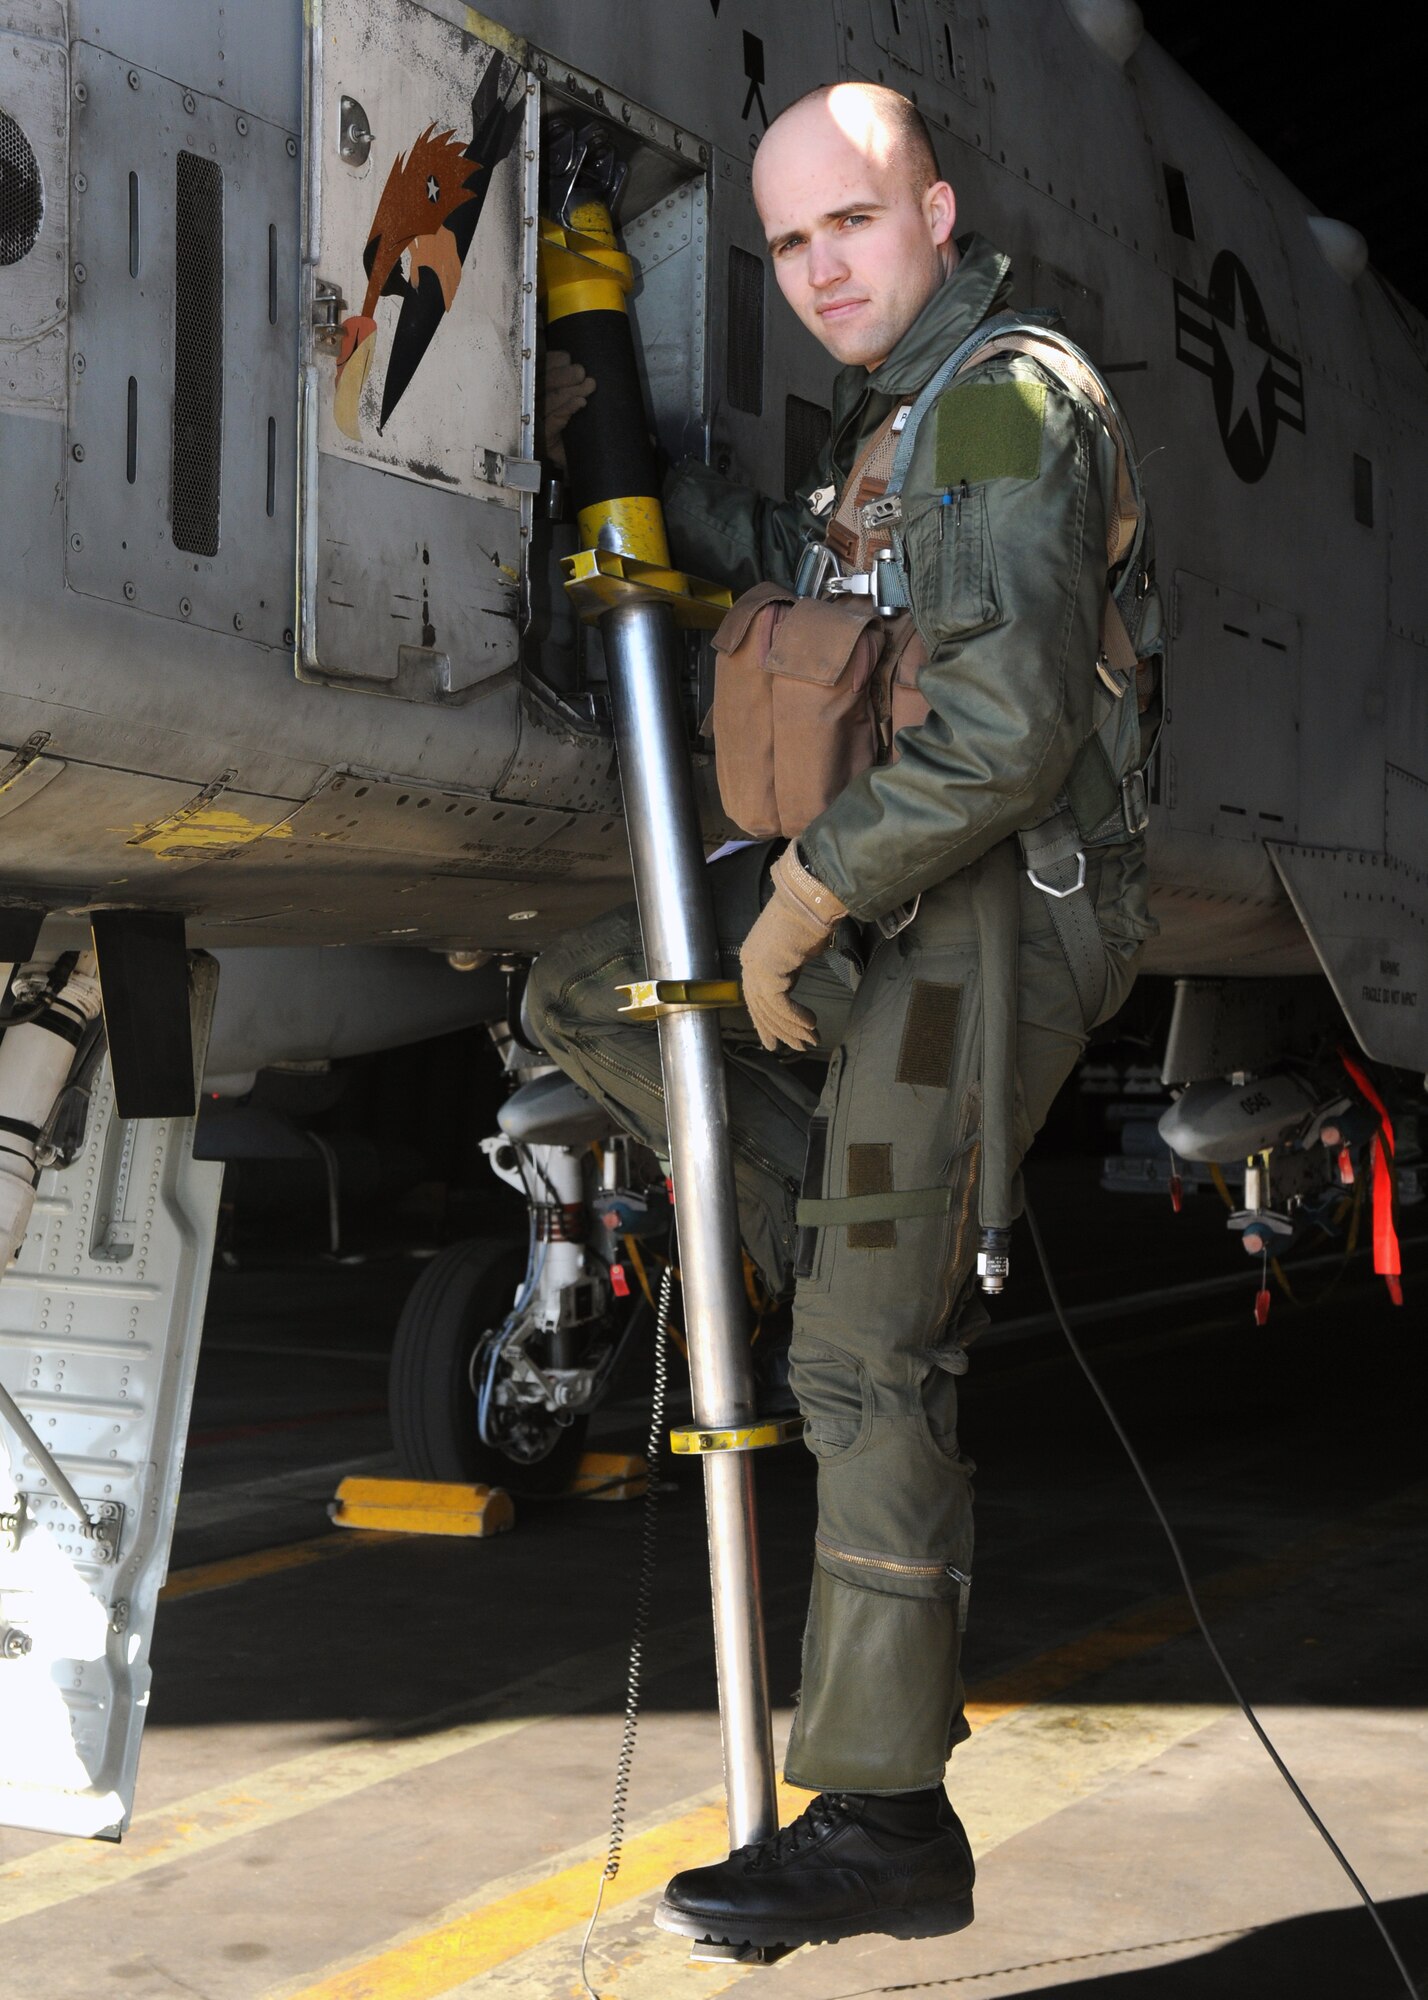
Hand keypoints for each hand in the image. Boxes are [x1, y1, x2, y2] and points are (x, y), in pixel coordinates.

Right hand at [541, 348, 594, 472]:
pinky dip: (566, 410)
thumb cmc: (572, 429)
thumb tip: (573, 361)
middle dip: (563, 376)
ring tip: (588, 385)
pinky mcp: (543, 441)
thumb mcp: (568, 402)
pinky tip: (580, 403)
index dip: (552, 362)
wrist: (574, 462)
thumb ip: (566, 382)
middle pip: (541, 384)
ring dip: (570, 391)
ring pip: (548, 402)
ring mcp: (535, 425)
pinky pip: (552, 422)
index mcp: (534, 392)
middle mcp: (530, 407)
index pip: (537, 371)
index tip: (567, 357)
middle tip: (582, 373)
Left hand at [739, 845, 847, 1052]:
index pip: (756, 997)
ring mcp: (756, 967)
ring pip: (771, 1010)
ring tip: (810, 1041)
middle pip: (760, 1007)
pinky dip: (796, 1017)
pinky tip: (811, 1024)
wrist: (809, 900)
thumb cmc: (808, 919)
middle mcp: (750, 963)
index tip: (775, 1039)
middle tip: (791, 1048)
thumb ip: (791, 969)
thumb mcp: (797, 950)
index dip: (766, 1021)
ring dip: (792, 1028)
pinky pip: (780, 1005)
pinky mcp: (767, 972)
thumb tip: (795, 981)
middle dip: (776, 1030)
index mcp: (755, 957)